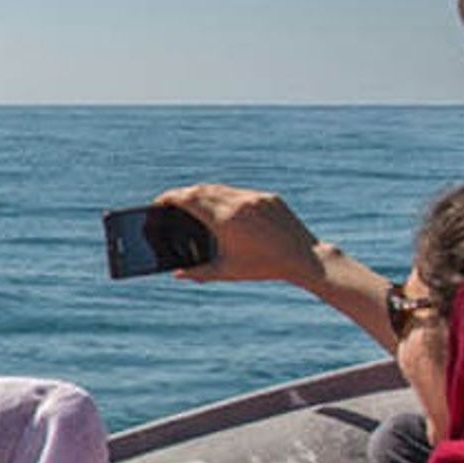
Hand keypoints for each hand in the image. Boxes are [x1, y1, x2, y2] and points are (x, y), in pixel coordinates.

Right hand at [153, 184, 327, 288]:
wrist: (304, 258)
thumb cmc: (264, 268)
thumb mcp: (227, 272)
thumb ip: (198, 272)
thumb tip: (177, 273)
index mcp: (225, 220)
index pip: (189, 199)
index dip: (170, 198)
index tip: (159, 202)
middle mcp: (239, 204)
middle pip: (201, 190)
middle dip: (183, 195)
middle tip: (173, 205)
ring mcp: (255, 198)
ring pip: (221, 189)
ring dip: (204, 194)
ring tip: (195, 205)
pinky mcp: (269, 198)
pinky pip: (240, 192)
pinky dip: (226, 197)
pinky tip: (223, 209)